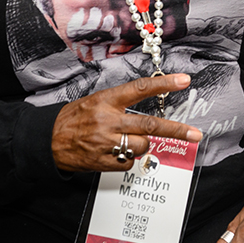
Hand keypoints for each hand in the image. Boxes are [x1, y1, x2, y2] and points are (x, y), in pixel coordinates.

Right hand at [51, 74, 201, 172]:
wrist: (48, 140)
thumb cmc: (75, 118)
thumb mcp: (96, 101)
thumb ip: (121, 104)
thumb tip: (149, 112)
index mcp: (107, 100)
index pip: (140, 89)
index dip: (164, 84)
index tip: (184, 80)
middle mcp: (108, 120)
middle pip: (150, 125)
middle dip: (176, 130)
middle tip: (195, 134)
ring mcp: (106, 142)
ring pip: (142, 146)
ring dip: (141, 145)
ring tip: (125, 140)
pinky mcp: (102, 161)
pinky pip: (128, 162)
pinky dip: (127, 159)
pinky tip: (115, 152)